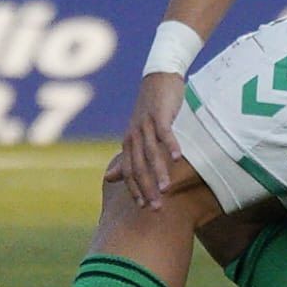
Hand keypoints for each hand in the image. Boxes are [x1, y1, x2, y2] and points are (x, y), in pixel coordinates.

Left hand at [109, 72, 187, 208]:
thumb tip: (108, 178)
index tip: (145, 208)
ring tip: (166, 190)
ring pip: (151, 153)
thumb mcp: (137, 134)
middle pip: (138, 167)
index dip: (135, 190)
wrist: (159, 78)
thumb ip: (125, 158)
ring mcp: (145, 124)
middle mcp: (134, 136)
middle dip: (147, 189)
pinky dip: (170, 145)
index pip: (129, 172)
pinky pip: (164, 132)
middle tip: (157, 208)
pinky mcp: (159, 114)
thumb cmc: (150, 110)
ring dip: (159, 172)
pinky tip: (178, 157)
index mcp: (129, 143)